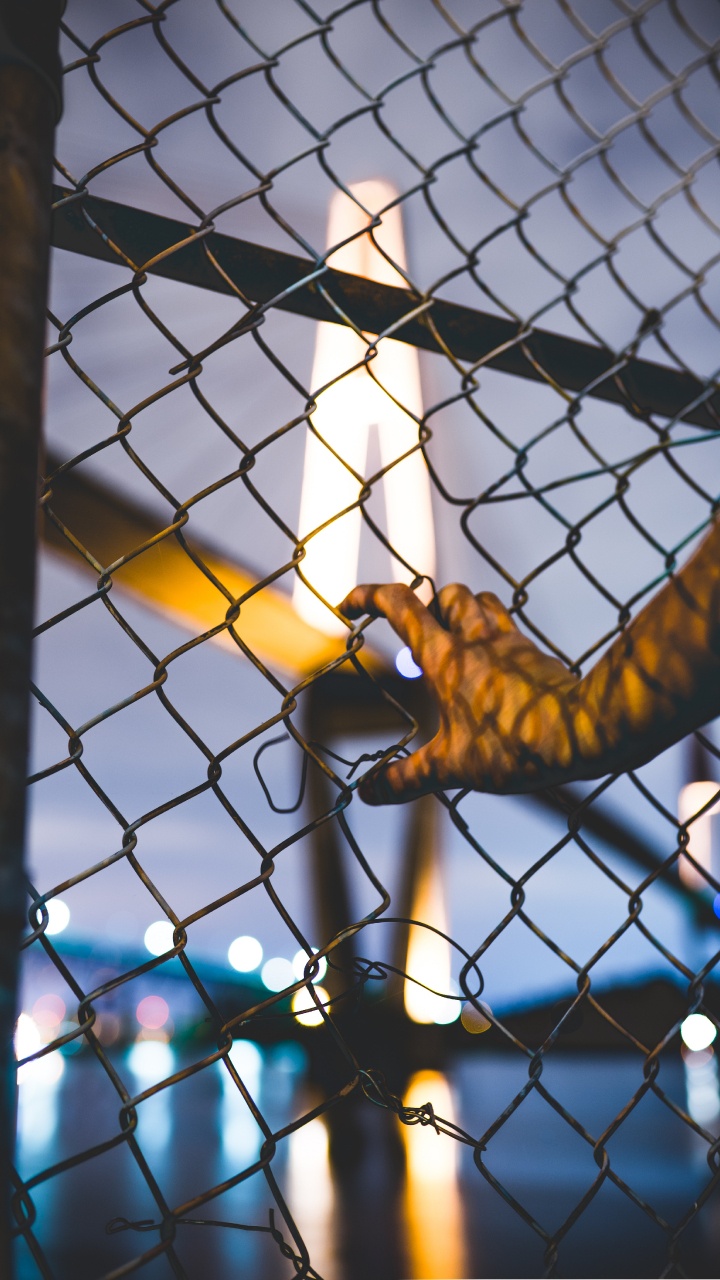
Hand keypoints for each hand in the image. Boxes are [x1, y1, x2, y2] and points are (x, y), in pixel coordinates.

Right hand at [340, 583, 580, 802]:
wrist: (585, 732)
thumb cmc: (514, 745)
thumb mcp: (452, 768)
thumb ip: (406, 778)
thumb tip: (366, 793)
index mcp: (445, 657)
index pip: (399, 605)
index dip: (367, 597)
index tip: (348, 605)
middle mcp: (476, 639)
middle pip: (445, 595)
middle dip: (424, 606)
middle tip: (415, 638)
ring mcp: (510, 644)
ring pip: (480, 602)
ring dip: (460, 612)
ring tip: (450, 643)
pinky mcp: (536, 657)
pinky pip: (508, 629)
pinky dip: (492, 635)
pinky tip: (491, 667)